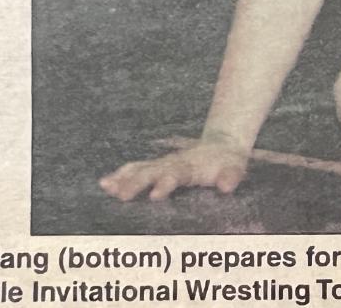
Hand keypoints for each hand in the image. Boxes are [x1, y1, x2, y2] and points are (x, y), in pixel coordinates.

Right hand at [99, 139, 248, 201]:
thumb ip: (231, 176)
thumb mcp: (235, 168)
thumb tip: (227, 186)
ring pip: (140, 169)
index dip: (165, 183)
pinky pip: (136, 169)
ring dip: (123, 178)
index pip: (176, 174)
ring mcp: (163, 163)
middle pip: (152, 171)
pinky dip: (121, 175)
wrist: (222, 145)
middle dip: (137, 183)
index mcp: (191, 165)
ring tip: (106, 187)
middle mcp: (173, 163)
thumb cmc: (228, 163)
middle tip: (122, 195)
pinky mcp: (157, 166)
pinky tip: (105, 183)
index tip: (154, 195)